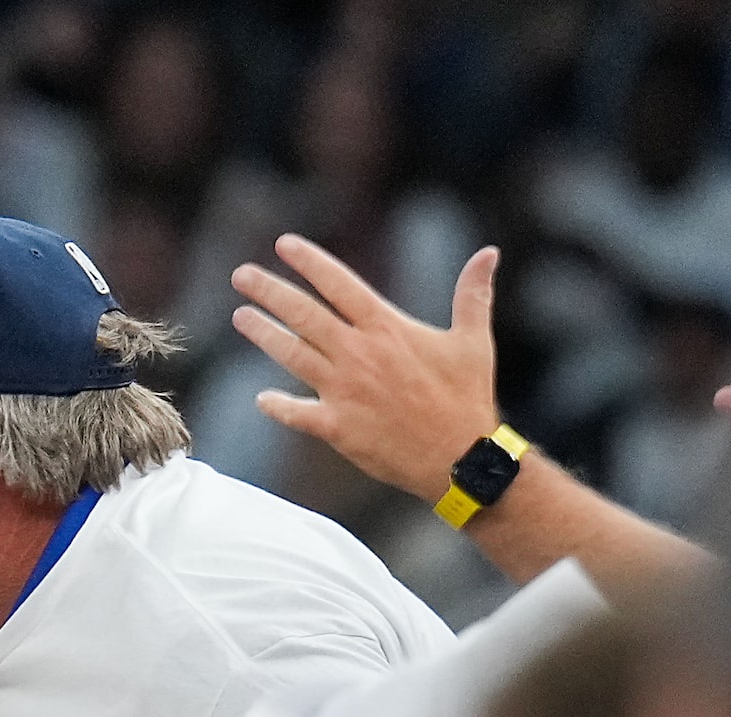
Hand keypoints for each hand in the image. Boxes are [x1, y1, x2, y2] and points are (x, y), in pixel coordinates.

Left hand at [231, 235, 501, 503]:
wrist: (461, 459)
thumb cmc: (468, 398)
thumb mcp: (474, 340)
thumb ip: (473, 293)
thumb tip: (490, 253)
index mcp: (387, 328)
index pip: (339, 283)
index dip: (309, 262)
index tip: (284, 244)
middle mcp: (359, 354)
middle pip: (303, 314)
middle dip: (269, 291)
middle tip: (241, 275)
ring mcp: (345, 391)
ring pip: (292, 355)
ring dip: (263, 334)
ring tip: (240, 316)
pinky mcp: (339, 427)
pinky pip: (298, 414)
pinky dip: (279, 406)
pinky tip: (262, 399)